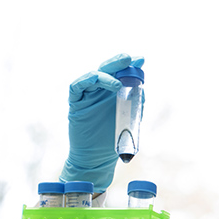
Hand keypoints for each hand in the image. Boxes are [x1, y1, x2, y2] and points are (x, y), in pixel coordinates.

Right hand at [60, 53, 144, 192]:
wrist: (97, 159)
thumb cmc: (114, 140)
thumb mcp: (130, 120)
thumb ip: (135, 102)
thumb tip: (142, 86)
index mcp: (113, 94)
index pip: (120, 74)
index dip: (130, 66)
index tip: (141, 60)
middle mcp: (100, 91)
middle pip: (107, 70)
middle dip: (117, 63)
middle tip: (128, 59)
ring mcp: (87, 96)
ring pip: (93, 76)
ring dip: (105, 74)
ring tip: (118, 83)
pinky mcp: (76, 104)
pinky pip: (77, 86)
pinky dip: (87, 80)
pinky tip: (98, 80)